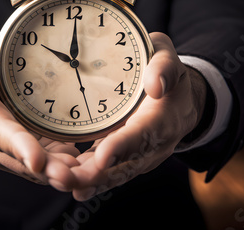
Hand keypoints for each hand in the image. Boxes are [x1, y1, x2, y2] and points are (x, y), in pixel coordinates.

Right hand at [0, 40, 79, 185]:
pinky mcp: (17, 153)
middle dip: (47, 169)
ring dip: (57, 173)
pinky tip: (83, 167)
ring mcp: (2, 152)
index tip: (37, 160)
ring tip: (85, 174)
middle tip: (74, 175)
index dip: (19, 146)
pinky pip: (40, 164)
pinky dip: (60, 167)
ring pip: (32, 168)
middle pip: (20, 159)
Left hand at [67, 32, 207, 200]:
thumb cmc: (166, 72)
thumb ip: (164, 66)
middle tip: (72, 180)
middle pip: (128, 163)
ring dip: (91, 182)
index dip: (123, 145)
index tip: (102, 156)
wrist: (179, 99)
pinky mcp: (128, 158)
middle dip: (100, 174)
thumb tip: (156, 85)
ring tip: (64, 184)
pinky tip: (72, 186)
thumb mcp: (167, 58)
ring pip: (117, 173)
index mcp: (164, 116)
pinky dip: (92, 180)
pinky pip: (111, 172)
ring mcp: (142, 155)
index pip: (143, 133)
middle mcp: (155, 143)